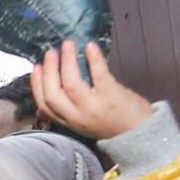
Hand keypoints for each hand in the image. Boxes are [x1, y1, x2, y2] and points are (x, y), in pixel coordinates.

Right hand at [30, 41, 151, 139]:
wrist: (142, 135)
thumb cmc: (113, 123)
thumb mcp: (84, 122)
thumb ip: (68, 111)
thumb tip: (47, 97)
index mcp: (70, 122)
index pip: (45, 105)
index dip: (37, 85)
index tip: (37, 67)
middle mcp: (78, 117)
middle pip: (53, 94)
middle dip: (49, 71)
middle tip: (50, 52)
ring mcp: (95, 107)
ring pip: (72, 83)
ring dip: (67, 61)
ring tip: (68, 45)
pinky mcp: (111, 96)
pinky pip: (98, 74)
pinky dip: (93, 58)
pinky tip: (90, 46)